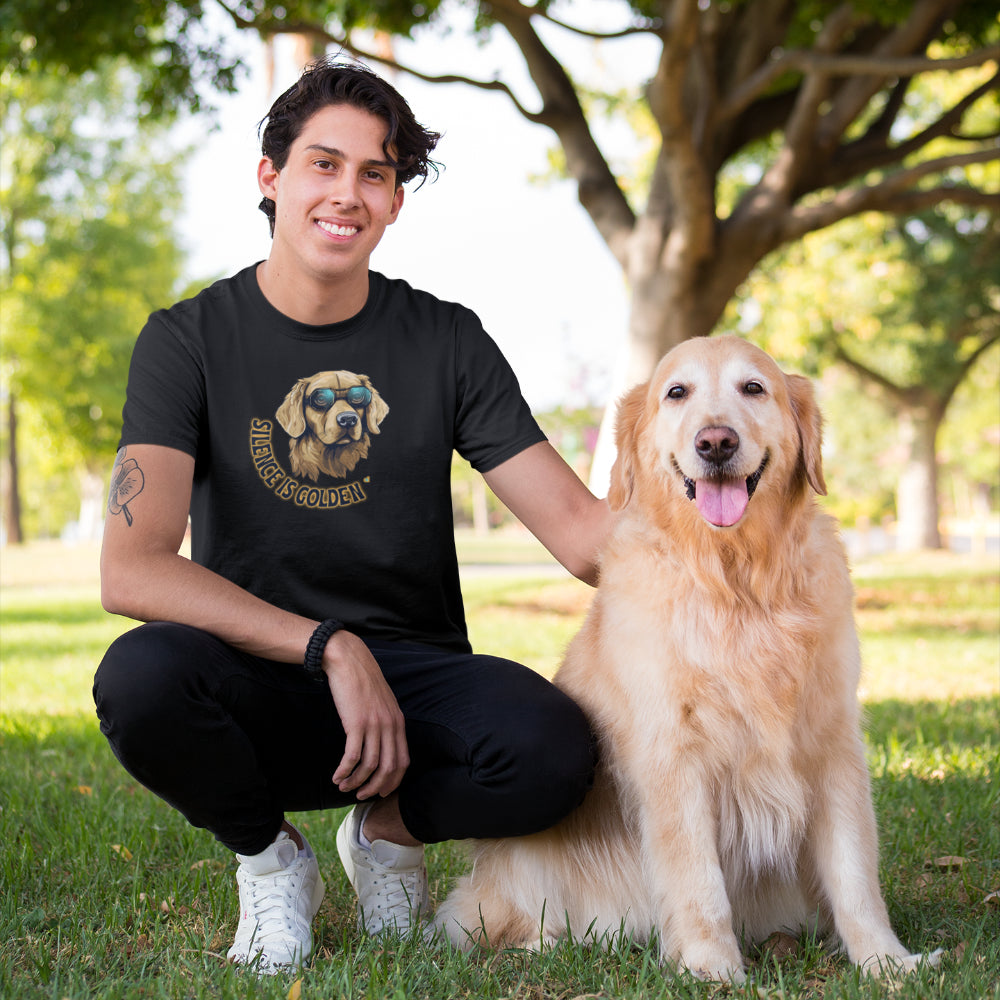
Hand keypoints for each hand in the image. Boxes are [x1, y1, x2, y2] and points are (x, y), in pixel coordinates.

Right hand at [322, 630, 408, 799]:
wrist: (349, 660)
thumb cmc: (362, 681)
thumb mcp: (382, 702)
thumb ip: (385, 722)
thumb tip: (381, 745)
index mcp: (398, 722)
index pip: (403, 761)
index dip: (393, 781)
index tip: (381, 791)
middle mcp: (390, 725)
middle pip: (389, 768)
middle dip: (375, 787)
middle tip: (361, 795)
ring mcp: (374, 725)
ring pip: (369, 765)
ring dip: (356, 782)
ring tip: (344, 787)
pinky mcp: (356, 723)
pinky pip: (352, 757)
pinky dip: (345, 771)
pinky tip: (336, 776)